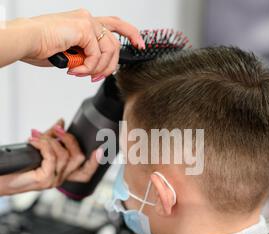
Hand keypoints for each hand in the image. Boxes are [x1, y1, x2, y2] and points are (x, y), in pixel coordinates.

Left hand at [0, 120, 99, 195]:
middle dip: (69, 139)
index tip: (101, 149)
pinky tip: (35, 142)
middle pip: (79, 158)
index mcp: (61, 173)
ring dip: (50, 141)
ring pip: (65, 155)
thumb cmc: (17, 166)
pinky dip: (44, 145)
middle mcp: (60, 178)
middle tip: (57, 130)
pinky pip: (52, 157)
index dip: (95, 162)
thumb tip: (61, 122)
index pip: (85, 173)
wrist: (0, 177)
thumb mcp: (39, 148)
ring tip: (36, 136)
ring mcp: (53, 180)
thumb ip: (52, 137)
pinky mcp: (45, 179)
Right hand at [22, 9, 144, 80]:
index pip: (115, 25)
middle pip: (115, 44)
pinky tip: (75, 70)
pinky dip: (88, 68)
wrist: (27, 41)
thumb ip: (87, 56)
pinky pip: (96, 55)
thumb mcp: (72, 53)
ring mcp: (87, 22)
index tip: (140, 45)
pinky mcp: (84, 28)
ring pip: (109, 51)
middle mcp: (88, 19)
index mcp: (86, 23)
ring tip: (82, 74)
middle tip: (97, 77)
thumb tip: (98, 68)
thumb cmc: (43, 46)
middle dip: (110, 66)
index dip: (131, 34)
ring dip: (97, 69)